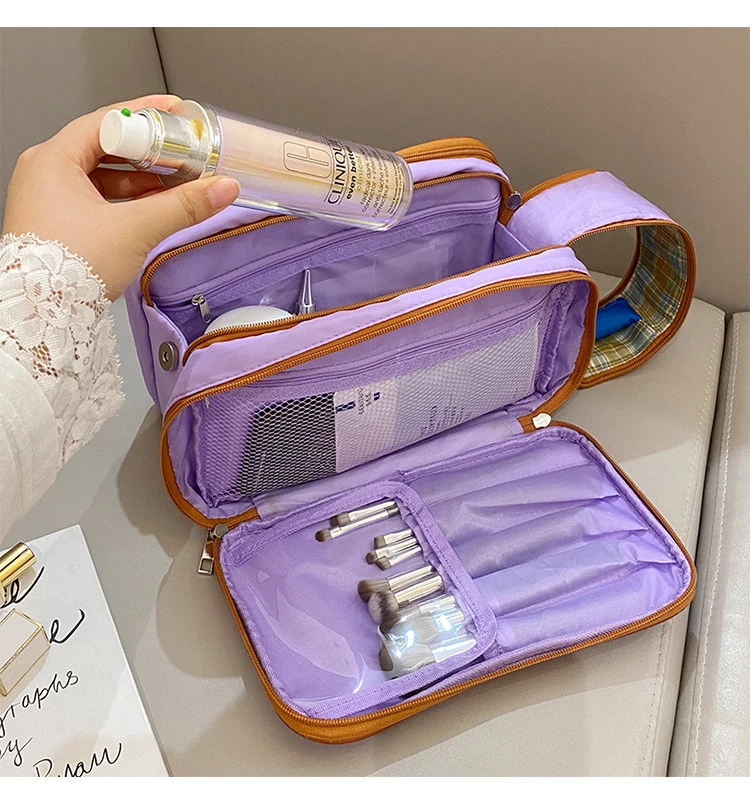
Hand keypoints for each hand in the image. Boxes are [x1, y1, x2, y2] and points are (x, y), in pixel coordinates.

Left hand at [1, 95, 239, 299]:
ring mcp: (46, 199)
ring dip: (139, 180)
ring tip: (172, 185)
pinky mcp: (54, 224)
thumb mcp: (136, 228)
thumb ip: (183, 205)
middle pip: (105, 148)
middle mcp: (43, 174)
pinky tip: (149, 210)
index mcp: (52, 160)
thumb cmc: (66, 268)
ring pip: (101, 176)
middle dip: (148, 153)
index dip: (146, 115)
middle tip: (180, 154)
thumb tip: (219, 188)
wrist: (41, 315)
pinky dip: (124, 200)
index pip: (107, 121)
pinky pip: (94, 199)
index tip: (175, 114)